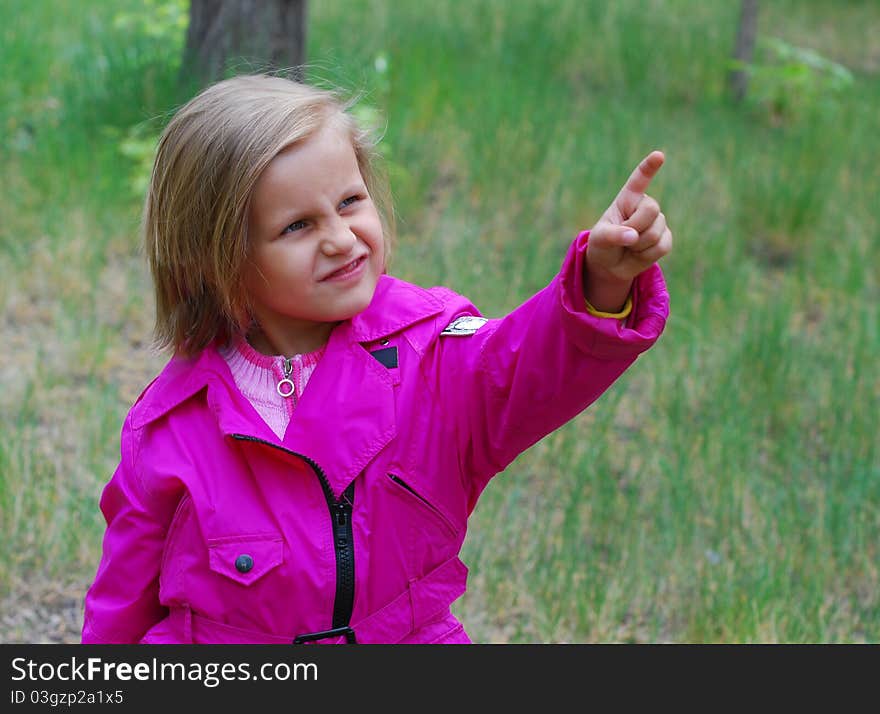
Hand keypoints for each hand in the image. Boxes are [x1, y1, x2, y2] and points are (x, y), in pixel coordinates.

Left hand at [585, 151, 672, 289]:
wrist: (611, 265)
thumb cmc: (603, 245)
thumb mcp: (600, 239)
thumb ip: (614, 235)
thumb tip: (634, 237)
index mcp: (627, 199)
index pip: (639, 180)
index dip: (649, 168)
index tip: (658, 155)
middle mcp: (645, 206)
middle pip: (652, 209)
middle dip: (637, 226)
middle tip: (624, 237)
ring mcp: (658, 222)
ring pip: (655, 232)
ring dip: (639, 246)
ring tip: (630, 246)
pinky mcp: (665, 238)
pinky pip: (662, 246)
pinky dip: (647, 255)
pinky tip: (639, 253)